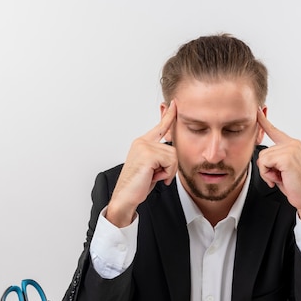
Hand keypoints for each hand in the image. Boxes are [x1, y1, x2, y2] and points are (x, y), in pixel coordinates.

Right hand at [106, 101, 177, 226]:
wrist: (125, 197)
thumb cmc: (138, 185)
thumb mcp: (153, 167)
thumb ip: (161, 156)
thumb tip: (171, 147)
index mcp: (143, 143)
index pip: (160, 126)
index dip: (168, 115)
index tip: (174, 103)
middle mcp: (142, 142)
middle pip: (173, 149)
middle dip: (171, 166)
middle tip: (157, 175)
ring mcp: (144, 146)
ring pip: (173, 156)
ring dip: (168, 171)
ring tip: (154, 176)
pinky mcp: (148, 154)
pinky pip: (170, 162)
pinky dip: (167, 173)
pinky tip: (154, 177)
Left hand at [256, 108, 300, 222]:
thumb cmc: (295, 186)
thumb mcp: (282, 169)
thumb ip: (274, 159)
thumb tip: (261, 158)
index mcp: (292, 145)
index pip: (274, 131)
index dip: (264, 121)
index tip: (258, 110)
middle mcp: (293, 144)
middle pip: (263, 151)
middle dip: (266, 168)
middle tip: (279, 176)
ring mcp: (291, 149)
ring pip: (263, 158)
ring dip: (267, 172)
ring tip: (281, 178)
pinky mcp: (287, 157)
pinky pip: (265, 163)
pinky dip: (268, 174)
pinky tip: (279, 179)